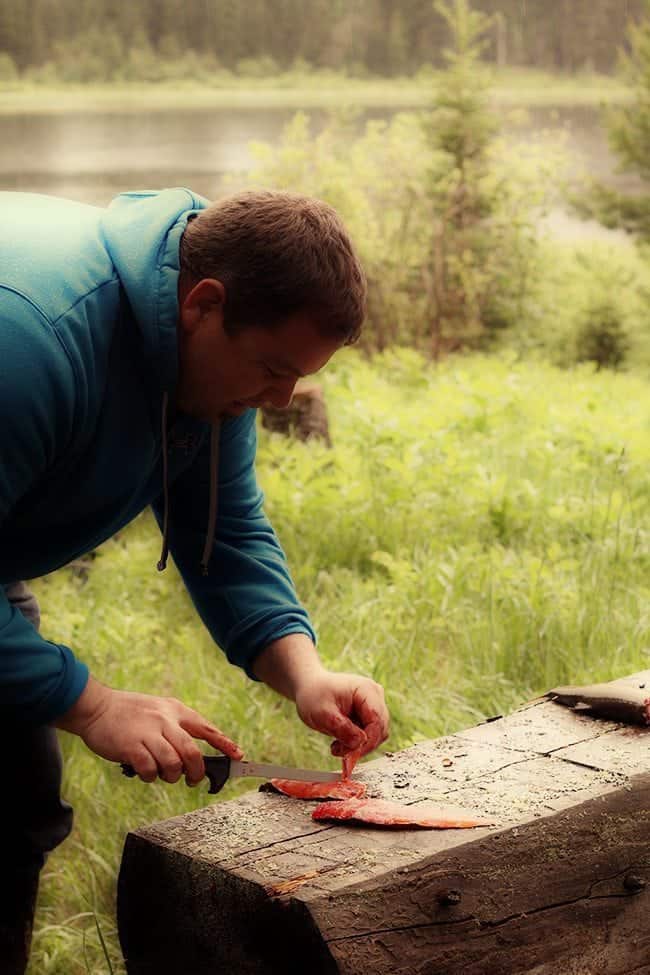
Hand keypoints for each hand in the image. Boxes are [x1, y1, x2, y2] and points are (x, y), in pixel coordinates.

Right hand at [54, 676, 242, 785]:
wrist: (97, 707)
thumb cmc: (129, 712)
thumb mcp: (159, 709)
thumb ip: (176, 726)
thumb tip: (193, 754)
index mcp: (175, 710)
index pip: (206, 728)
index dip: (224, 743)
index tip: (238, 756)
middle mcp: (165, 720)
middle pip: (192, 752)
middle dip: (196, 771)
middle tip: (192, 780)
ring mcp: (148, 733)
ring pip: (173, 764)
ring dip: (172, 776)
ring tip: (163, 773)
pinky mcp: (132, 746)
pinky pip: (151, 770)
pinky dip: (151, 777)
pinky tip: (144, 771)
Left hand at [293, 670, 388, 759]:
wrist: (309, 688)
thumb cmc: (314, 695)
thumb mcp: (323, 713)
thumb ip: (342, 729)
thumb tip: (359, 744)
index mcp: (366, 690)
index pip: (376, 721)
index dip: (367, 742)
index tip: (351, 756)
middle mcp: (375, 696)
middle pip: (380, 729)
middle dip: (362, 746)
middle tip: (340, 752)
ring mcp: (373, 705)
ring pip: (376, 735)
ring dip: (359, 746)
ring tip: (337, 746)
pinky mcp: (368, 715)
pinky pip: (370, 735)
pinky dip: (357, 743)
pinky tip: (340, 742)